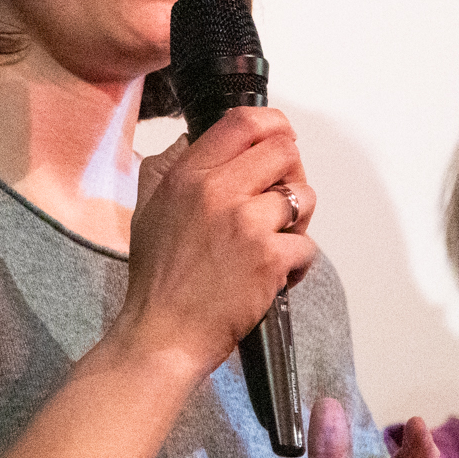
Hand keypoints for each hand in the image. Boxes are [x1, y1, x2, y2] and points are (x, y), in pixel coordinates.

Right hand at [120, 107, 318, 380]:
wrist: (163, 335)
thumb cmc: (158, 281)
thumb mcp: (151, 209)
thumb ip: (173, 169)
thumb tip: (194, 140)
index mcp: (189, 176)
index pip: (242, 122)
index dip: (273, 124)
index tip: (281, 137)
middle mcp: (218, 191)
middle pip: (284, 150)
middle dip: (292, 174)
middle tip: (281, 201)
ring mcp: (247, 224)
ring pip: (304, 196)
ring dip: (298, 220)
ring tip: (276, 241)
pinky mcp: (269, 258)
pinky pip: (307, 245)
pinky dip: (297, 263)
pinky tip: (275, 276)